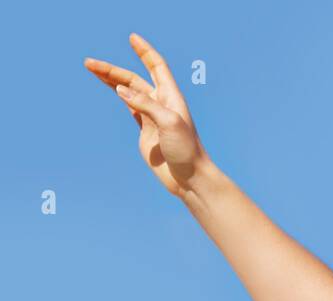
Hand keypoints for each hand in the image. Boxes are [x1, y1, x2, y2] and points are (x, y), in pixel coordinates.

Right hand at [84, 33, 206, 196]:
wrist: (190, 178)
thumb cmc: (186, 150)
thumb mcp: (168, 123)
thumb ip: (145, 104)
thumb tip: (120, 89)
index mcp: (171, 98)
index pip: (157, 67)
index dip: (145, 52)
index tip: (132, 38)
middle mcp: (162, 104)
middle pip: (135, 79)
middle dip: (112, 69)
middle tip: (89, 63)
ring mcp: (153, 117)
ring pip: (129, 91)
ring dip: (111, 80)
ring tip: (91, 69)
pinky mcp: (146, 131)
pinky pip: (130, 107)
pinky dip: (119, 95)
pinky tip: (111, 87)